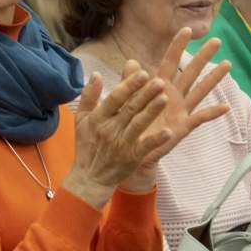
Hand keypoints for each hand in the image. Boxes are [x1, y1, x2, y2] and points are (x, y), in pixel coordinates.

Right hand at [63, 68, 168, 207]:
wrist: (90, 178)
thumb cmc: (86, 145)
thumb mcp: (81, 119)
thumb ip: (88, 96)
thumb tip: (96, 74)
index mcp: (98, 118)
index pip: (115, 98)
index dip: (129, 85)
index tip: (142, 73)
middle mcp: (110, 129)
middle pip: (130, 109)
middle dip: (145, 94)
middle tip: (160, 81)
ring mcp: (122, 144)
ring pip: (139, 125)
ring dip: (152, 112)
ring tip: (165, 99)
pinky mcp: (132, 157)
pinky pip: (145, 147)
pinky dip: (156, 140)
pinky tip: (169, 132)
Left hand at [100, 29, 231, 193]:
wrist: (129, 150)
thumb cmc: (129, 123)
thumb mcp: (125, 101)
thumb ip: (130, 82)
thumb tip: (131, 62)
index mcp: (159, 86)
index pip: (170, 62)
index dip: (177, 46)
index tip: (187, 29)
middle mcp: (174, 95)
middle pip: (191, 72)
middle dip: (203, 56)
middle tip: (216, 40)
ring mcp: (181, 110)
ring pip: (200, 90)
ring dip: (214, 78)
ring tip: (227, 63)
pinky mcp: (183, 126)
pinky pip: (200, 118)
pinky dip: (213, 113)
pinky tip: (226, 107)